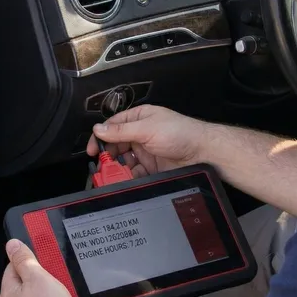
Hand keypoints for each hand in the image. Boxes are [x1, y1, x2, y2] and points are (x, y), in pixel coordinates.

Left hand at [0, 239, 80, 296]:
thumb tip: (12, 245)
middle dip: (38, 278)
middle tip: (52, 275)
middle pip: (22, 285)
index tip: (38, 257)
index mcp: (8, 295)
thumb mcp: (38, 278)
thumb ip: (24, 260)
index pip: (11, 268)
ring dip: (44, 295)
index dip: (26, 260)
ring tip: (59, 292)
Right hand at [86, 105, 207, 176]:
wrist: (203, 153)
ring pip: (124, 160)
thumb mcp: (147, 129)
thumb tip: (99, 129)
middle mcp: (141, 133)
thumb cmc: (181, 133)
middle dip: (108, 155)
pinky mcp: (152, 166)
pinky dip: (129, 176)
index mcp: (139, 118)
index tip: (92, 149)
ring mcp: (146, 150)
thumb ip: (121, 131)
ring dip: (118, 167)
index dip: (101, 137)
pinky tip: (127, 179)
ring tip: (113, 174)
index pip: (113, 126)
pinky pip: (135, 172)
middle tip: (102, 165)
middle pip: (116, 145)